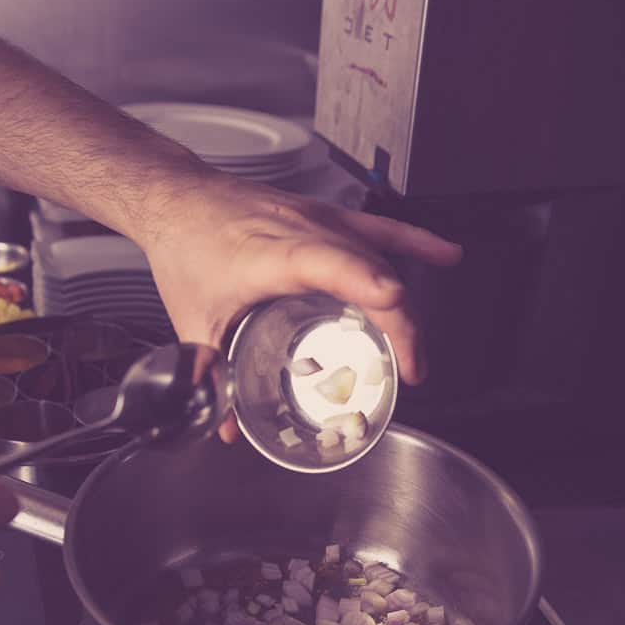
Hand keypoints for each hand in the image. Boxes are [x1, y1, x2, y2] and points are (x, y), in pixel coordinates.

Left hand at [139, 172, 461, 439]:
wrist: (179, 197)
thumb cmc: (185, 247)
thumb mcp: (193, 319)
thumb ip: (211, 374)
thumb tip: (228, 427)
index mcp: (267, 252)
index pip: (324, 261)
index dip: (362, 281)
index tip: (392, 304)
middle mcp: (300, 230)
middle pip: (365, 267)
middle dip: (398, 320)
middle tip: (409, 370)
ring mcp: (318, 219)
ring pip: (378, 254)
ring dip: (405, 301)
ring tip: (419, 348)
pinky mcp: (326, 216)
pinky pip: (380, 228)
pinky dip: (415, 242)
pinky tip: (445, 257)